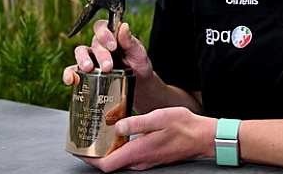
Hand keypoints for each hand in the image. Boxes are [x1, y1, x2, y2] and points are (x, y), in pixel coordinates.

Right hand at [62, 20, 152, 85]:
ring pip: (80, 52)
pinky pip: (73, 70)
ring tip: (89, 69)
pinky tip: (70, 80)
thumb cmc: (139, 66)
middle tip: (108, 66)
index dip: (105, 34)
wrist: (139, 85)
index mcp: (112, 36)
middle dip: (100, 54)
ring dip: (83, 60)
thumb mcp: (139, 54)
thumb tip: (124, 25)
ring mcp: (91, 58)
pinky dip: (69, 74)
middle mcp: (99, 46)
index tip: (113, 46)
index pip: (102, 27)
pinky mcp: (85, 73)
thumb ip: (130, 41)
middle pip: (94, 43)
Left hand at [80, 107, 215, 171]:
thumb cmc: (184, 126)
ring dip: (108, 149)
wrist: (203, 137)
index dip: (88, 159)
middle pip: (110, 163)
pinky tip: (121, 133)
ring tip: (100, 132)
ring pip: (120, 159)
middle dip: (95, 153)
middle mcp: (140, 161)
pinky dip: (120, 147)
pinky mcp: (152, 156)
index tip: (78, 149)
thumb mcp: (159, 118)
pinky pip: (130, 155)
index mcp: (138, 152)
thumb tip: (116, 126)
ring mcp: (146, 161)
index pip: (105, 165)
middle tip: (86, 136)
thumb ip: (136, 123)